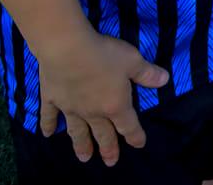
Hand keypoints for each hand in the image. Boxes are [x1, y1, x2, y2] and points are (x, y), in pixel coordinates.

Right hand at [37, 29, 168, 165]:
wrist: (67, 49)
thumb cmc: (104, 55)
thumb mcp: (133, 61)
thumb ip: (148, 73)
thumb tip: (165, 80)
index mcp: (115, 105)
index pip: (128, 126)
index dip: (135, 136)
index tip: (139, 145)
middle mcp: (93, 112)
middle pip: (103, 134)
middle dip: (108, 148)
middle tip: (110, 163)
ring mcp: (70, 108)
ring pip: (77, 131)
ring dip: (81, 145)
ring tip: (84, 158)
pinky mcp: (52, 99)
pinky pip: (49, 116)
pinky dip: (48, 126)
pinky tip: (46, 135)